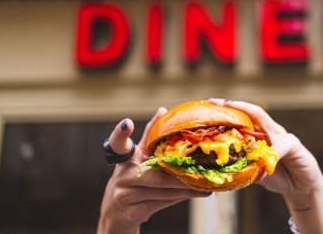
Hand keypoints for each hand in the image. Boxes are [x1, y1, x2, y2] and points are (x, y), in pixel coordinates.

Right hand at [98, 108, 210, 233]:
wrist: (117, 211)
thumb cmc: (132, 178)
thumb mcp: (138, 157)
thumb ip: (150, 137)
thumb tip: (163, 110)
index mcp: (123, 159)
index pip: (118, 144)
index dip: (121, 133)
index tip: (127, 123)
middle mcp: (121, 176)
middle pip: (156, 175)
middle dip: (181, 175)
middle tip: (201, 171)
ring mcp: (124, 196)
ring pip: (162, 192)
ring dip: (186, 188)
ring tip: (206, 184)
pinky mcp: (132, 212)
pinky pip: (162, 204)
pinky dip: (180, 199)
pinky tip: (194, 194)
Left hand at [208, 98, 322, 195]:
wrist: (302, 187)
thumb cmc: (278, 176)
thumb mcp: (256, 172)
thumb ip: (244, 167)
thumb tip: (223, 168)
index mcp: (261, 135)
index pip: (244, 117)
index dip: (228, 111)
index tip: (211, 104)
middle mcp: (272, 131)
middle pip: (253, 113)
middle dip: (236, 106)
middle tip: (219, 103)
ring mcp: (283, 136)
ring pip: (266, 122)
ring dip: (251, 118)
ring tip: (236, 120)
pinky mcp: (294, 146)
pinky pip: (282, 145)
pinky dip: (273, 151)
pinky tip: (265, 158)